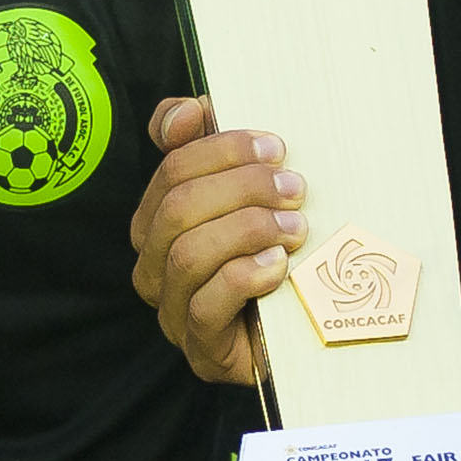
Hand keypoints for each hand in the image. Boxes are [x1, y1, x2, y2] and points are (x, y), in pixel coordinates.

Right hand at [126, 97, 301, 388]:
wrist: (306, 338)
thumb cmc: (276, 258)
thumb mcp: (251, 196)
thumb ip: (212, 146)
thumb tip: (186, 111)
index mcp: (157, 221)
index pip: (171, 169)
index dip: (221, 149)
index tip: (274, 146)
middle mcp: (154, 265)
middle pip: (177, 208)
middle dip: (241, 188)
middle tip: (293, 186)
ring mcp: (173, 311)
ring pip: (188, 254)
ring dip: (247, 231)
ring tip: (294, 227)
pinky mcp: (201, 350)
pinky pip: (206, 306)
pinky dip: (244, 278)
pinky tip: (278, 268)